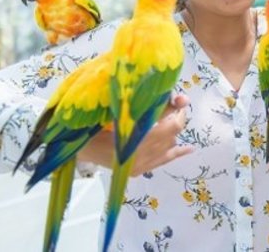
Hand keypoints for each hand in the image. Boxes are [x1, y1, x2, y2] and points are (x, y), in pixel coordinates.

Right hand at [78, 94, 192, 174]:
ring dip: (173, 131)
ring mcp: (141, 166)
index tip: (177, 99)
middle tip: (172, 106)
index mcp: (135, 141)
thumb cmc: (95, 125)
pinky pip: (165, 160)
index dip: (177, 109)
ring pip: (170, 146)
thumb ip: (152, 106)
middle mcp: (141, 157)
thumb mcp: (122, 112)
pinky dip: (177, 152)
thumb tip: (182, 98)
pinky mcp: (140, 171)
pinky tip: (189, 148)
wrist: (79, 147)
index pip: (170, 125)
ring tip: (172, 118)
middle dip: (176, 118)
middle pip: (172, 134)